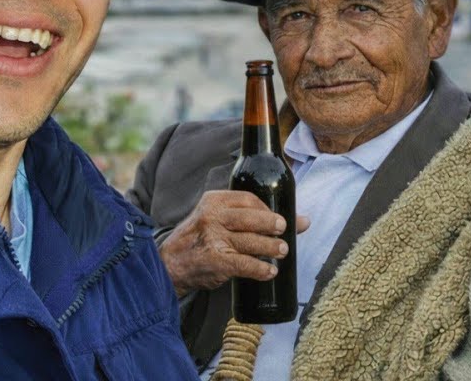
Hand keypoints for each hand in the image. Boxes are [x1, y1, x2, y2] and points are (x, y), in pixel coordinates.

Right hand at [159, 190, 309, 297]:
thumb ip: (248, 217)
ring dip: (270, 247)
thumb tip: (301, 220)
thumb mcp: (215, 219)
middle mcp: (212, 217)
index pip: (247, 199)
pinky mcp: (215, 261)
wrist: (169, 266)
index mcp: (213, 201)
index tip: (281, 218)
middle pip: (251, 217)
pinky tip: (269, 272)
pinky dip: (260, 269)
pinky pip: (244, 264)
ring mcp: (213, 239)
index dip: (267, 208)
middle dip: (272, 224)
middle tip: (284, 231)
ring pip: (250, 241)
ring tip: (282, 251)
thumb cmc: (199, 241)